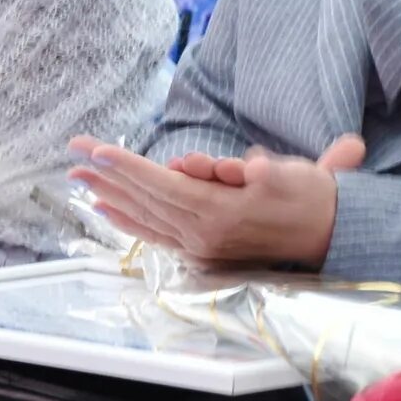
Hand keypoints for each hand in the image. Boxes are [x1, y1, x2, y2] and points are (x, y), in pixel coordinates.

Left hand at [69, 133, 364, 269]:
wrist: (327, 235)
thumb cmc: (310, 195)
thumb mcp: (292, 174)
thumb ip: (263, 170)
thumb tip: (243, 166)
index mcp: (223, 212)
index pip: (164, 185)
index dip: (130, 168)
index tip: (99, 152)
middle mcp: (204, 232)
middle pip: (146, 199)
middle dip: (107, 175)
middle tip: (73, 152)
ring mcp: (198, 243)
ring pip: (144, 215)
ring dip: (108, 195)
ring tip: (77, 178)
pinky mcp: (198, 248)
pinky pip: (154, 233)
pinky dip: (127, 219)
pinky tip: (104, 208)